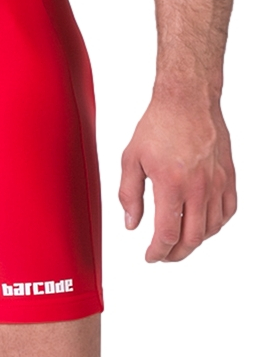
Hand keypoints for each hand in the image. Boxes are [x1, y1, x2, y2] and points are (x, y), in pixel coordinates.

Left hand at [119, 94, 236, 261]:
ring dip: (195, 241)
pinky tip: (204, 224)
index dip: (157, 252)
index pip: (167, 234)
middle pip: (192, 238)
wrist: (187, 100)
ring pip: (211, 229)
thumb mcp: (131, 158)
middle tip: (164, 254)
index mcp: (171, 183)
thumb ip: (128, 194)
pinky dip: (216, 225)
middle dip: (176, 254)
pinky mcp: (228, 176)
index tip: (150, 256)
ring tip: (180, 241)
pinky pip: (228, 211)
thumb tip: (131, 224)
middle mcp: (197, 187)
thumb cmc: (159, 124)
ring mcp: (216, 182)